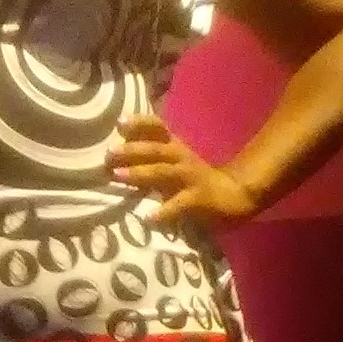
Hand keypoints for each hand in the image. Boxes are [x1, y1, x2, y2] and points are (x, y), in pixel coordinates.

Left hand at [107, 116, 257, 230]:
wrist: (234, 193)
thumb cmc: (195, 177)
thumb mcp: (174, 160)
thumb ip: (149, 155)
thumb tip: (115, 153)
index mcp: (174, 146)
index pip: (158, 127)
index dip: (140, 123)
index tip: (120, 123)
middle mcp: (181, 157)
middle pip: (155, 149)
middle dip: (131, 151)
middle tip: (109, 155)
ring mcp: (190, 177)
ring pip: (163, 172)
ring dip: (140, 174)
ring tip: (119, 177)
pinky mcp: (198, 198)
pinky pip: (179, 204)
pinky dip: (164, 211)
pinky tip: (149, 218)